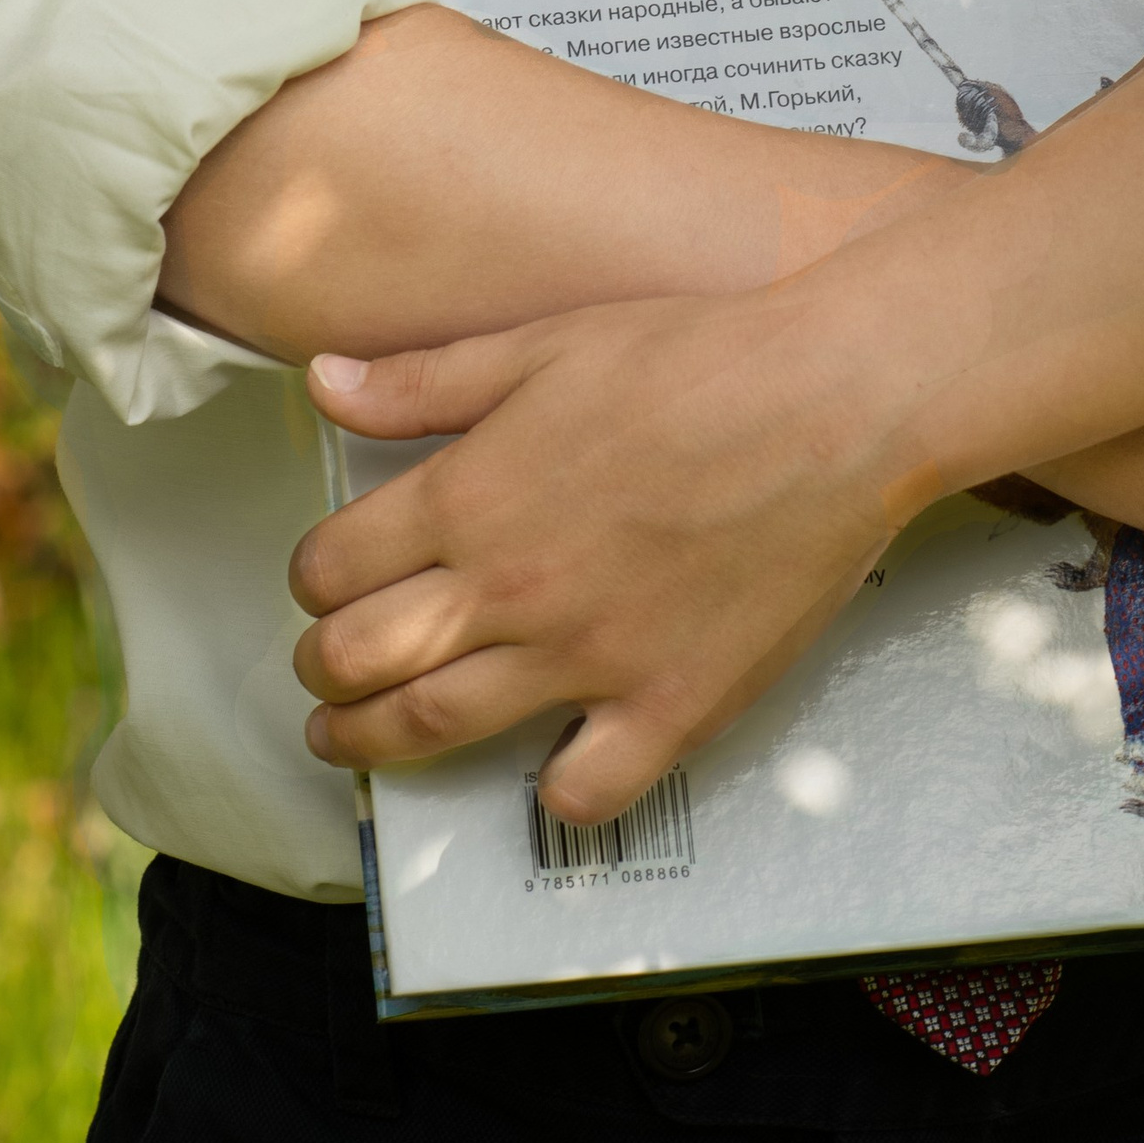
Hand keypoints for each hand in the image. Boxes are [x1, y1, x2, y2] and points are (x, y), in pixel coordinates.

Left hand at [292, 288, 897, 827]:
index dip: (311, 578)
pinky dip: (552, 797)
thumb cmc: (692, 357)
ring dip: (375, 741)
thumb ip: (422, 381)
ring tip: (354, 740)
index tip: (320, 582)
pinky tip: (544, 775)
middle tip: (320, 673)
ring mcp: (589, 659)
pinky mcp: (672, 706)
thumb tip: (320, 380)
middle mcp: (511, 590)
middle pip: (364, 659)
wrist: (832, 403)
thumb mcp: (540, 345)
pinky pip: (587, 790)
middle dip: (322, 670)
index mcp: (471, 497)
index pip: (335, 565)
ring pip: (439, 727)